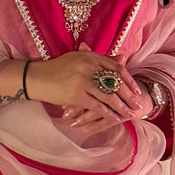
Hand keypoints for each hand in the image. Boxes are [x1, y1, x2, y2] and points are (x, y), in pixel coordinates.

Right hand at [27, 42, 151, 129]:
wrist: (35, 78)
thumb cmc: (56, 68)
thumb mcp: (78, 58)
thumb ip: (99, 59)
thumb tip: (123, 58)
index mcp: (90, 56)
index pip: (116, 67)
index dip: (128, 79)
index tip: (136, 89)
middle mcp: (88, 66)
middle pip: (115, 82)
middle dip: (128, 95)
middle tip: (138, 104)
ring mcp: (83, 80)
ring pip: (108, 96)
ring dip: (121, 107)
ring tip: (129, 114)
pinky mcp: (76, 94)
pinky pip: (97, 106)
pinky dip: (108, 114)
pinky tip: (115, 119)